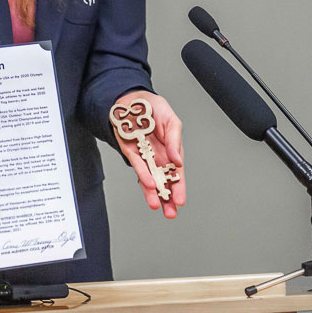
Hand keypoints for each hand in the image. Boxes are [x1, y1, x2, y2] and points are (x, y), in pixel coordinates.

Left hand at [111, 90, 185, 218]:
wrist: (132, 98)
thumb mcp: (172, 121)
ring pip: (149, 178)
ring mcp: (143, 156)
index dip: (179, 187)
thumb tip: (178, 161)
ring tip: (157, 206)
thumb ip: (175, 141)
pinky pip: (137, 165)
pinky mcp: (130, 151)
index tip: (181, 201)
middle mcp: (157, 157)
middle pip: (163, 181)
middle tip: (171, 213)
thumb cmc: (154, 108)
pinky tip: (149, 185)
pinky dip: (143, 175)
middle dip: (167, 198)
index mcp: (170, 151)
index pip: (176, 173)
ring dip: (153, 193)